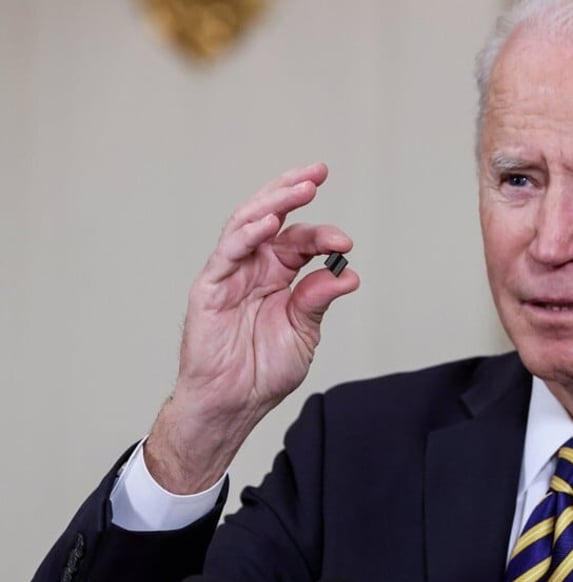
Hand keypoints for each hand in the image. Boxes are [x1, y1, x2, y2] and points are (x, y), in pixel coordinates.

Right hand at [146, 163, 358, 493]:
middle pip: (272, 217)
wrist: (233, 403)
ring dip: (273, 202)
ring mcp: (230, 274)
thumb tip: (347, 273)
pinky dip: (247, 235)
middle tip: (318, 172)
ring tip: (300, 188)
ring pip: (247, 224)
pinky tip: (269, 223)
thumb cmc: (264, 371)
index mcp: (278, 275)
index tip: (345, 241)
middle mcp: (254, 267)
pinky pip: (227, 253)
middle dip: (293, 190)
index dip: (322, 234)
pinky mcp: (210, 287)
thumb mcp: (303, 332)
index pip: (300, 240)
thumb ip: (318, 299)